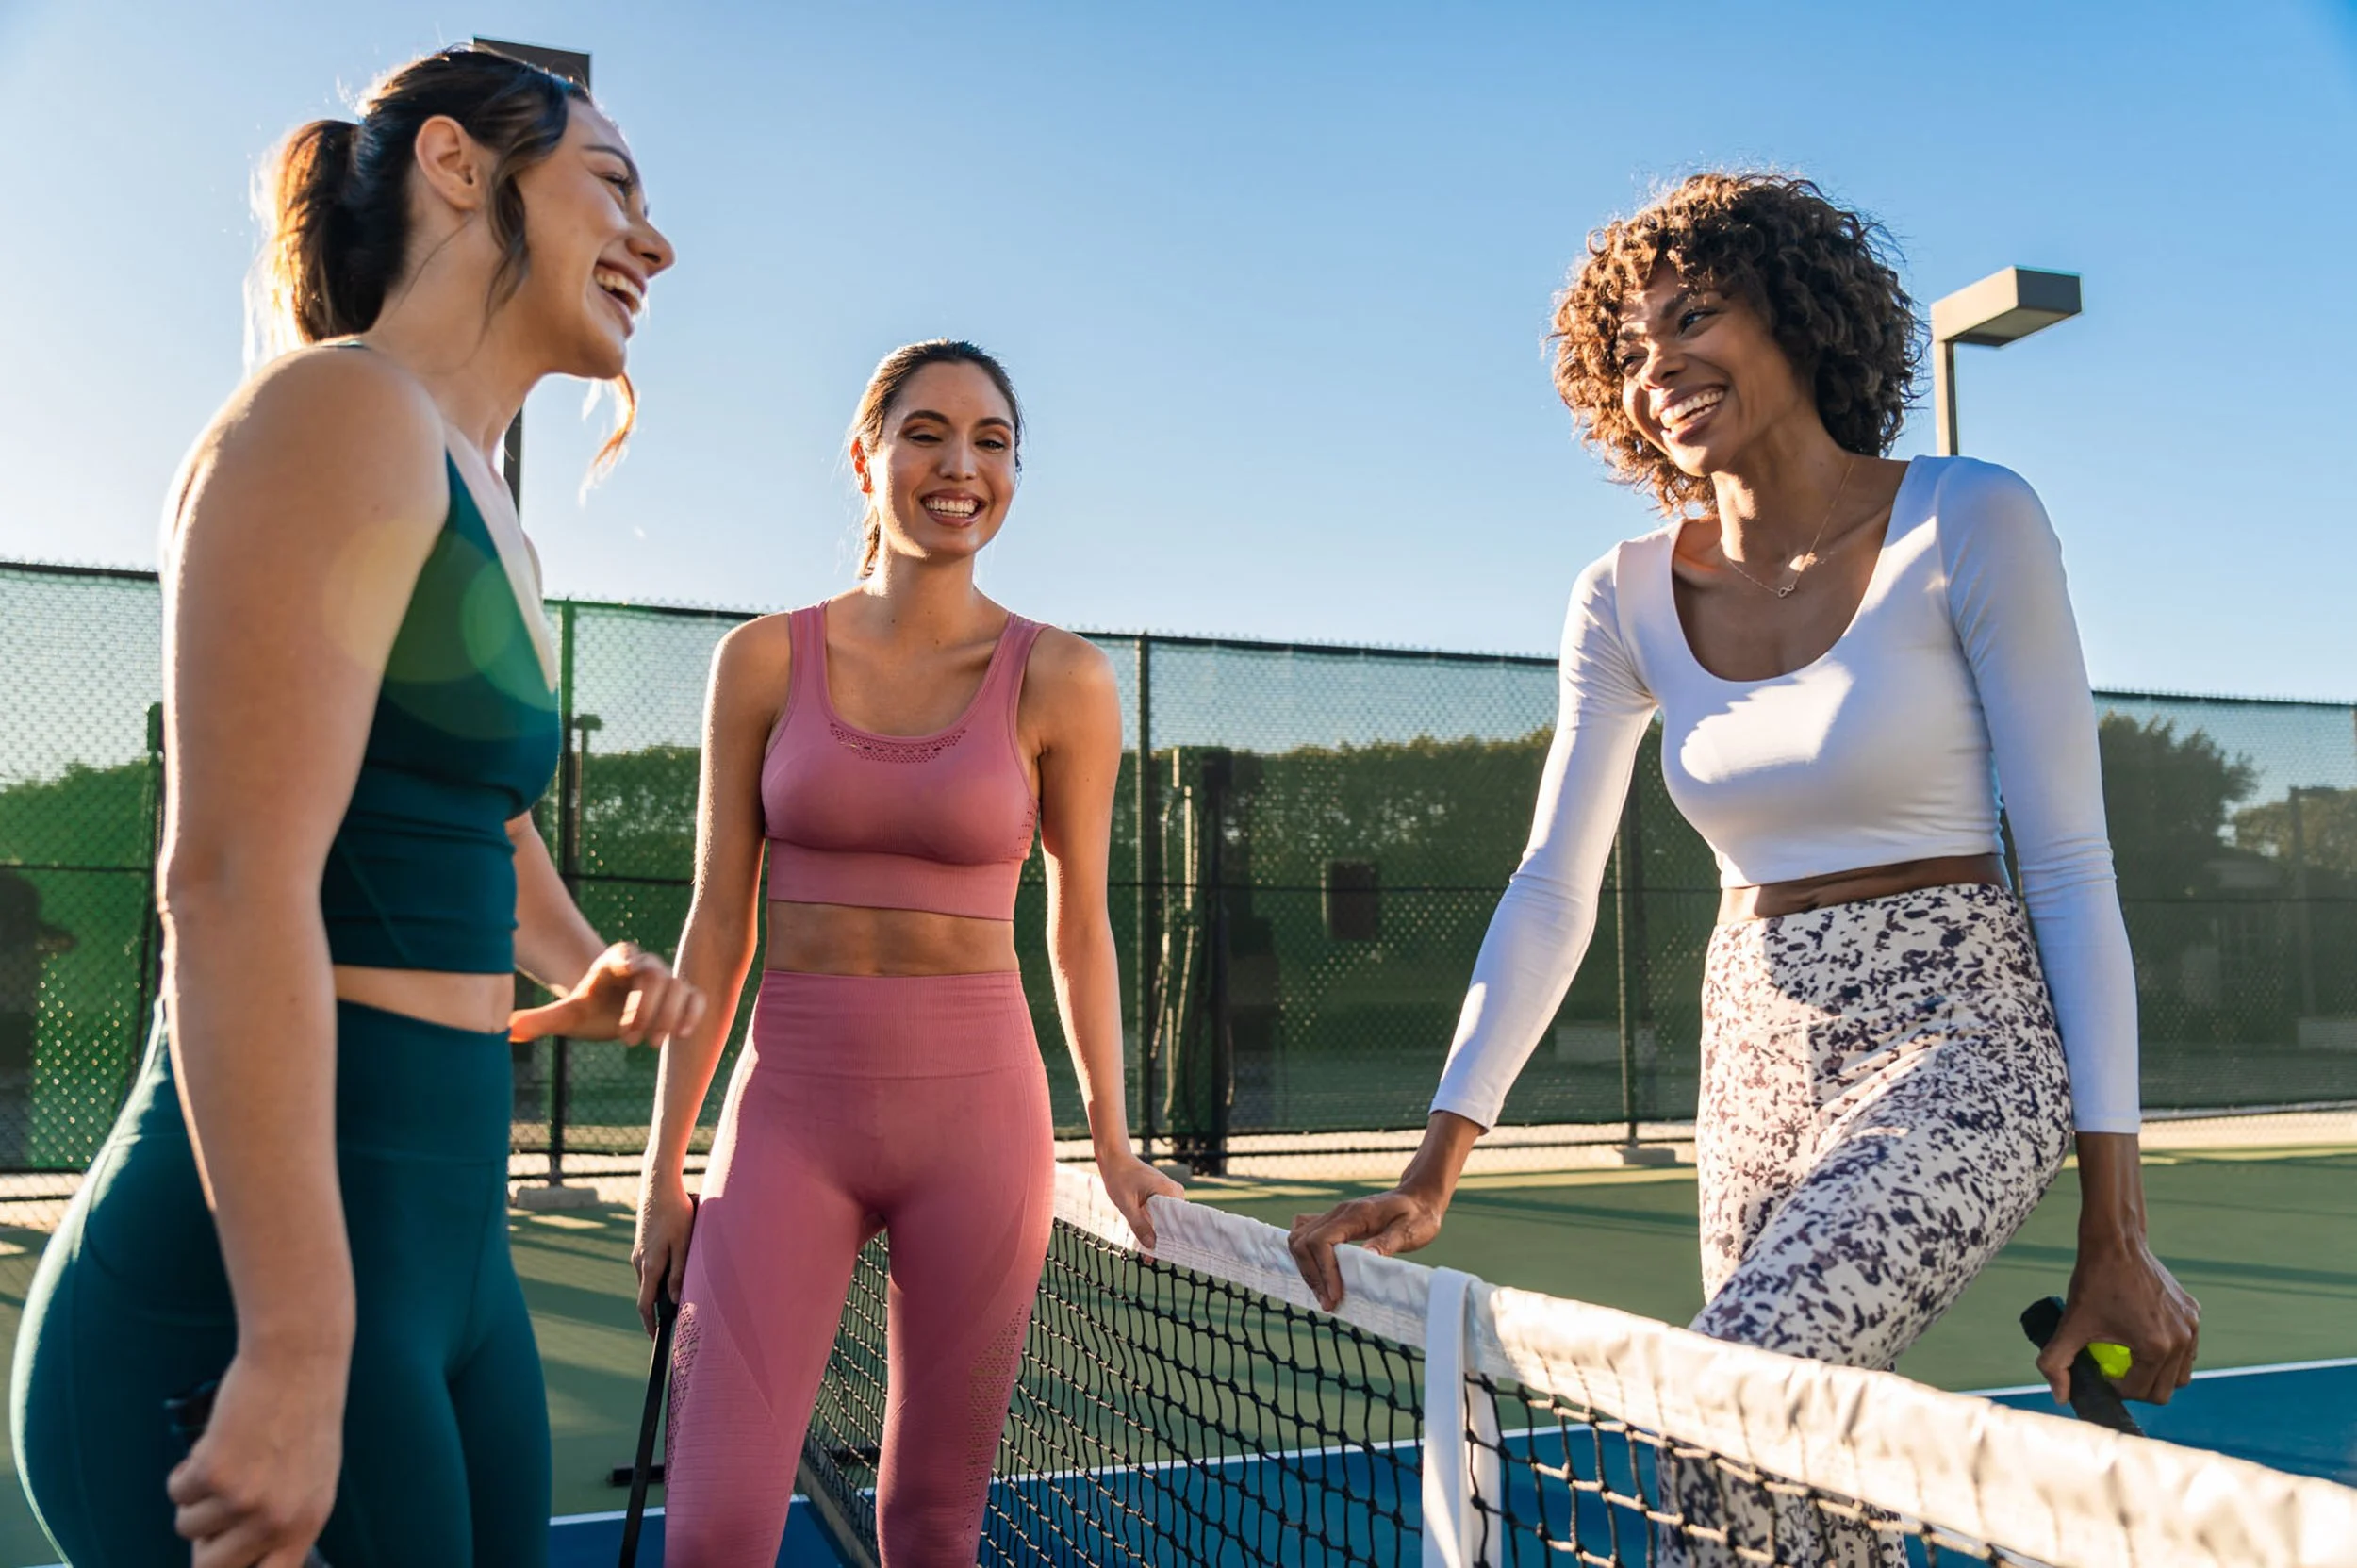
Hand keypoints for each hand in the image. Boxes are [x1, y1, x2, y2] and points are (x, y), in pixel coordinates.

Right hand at [166, 1347, 342, 1567]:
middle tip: (214, 1505)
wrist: (298, 1360)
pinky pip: (176, 1492)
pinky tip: (218, 1439)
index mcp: (307, 1523)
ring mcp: (244, 1500)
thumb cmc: (302, 1414)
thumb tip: (230, 1557)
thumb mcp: (309, 1478)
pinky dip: (186, 1468)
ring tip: (230, 1455)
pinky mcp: (213, 1475)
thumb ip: (279, 1521)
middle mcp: (278, 1520)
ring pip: (187, 1526)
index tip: (214, 1557)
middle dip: (202, 1542)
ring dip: (197, 1495)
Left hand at [510, 942, 705, 1048]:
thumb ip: (540, 1020)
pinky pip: (696, 998)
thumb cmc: (588, 1007)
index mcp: (617, 960)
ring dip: (669, 1017)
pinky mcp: (683, 994)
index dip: (631, 976)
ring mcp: (668, 978)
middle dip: (647, 1011)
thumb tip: (505, 1031)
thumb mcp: (566, 1014)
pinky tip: (681, 1035)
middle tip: (628, 1041)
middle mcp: (646, 964)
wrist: (611, 1006)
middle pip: (658, 978)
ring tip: (653, 1044)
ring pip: (680, 988)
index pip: (629, 960)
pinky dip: (692, 1014)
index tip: (627, 998)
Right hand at [632, 1175, 696, 1338]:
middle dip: (656, 1311)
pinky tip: (674, 1270)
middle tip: (672, 1324)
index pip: (645, 1306)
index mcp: (649, 1265)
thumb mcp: (683, 1244)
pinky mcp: (642, 1244)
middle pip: (647, 1295)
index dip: (649, 1325)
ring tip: (678, 1298)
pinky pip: (650, 1267)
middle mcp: (639, 1262)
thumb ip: (679, 1273)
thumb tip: (672, 1301)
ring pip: (649, 1280)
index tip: (655, 1339)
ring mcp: (638, 1253)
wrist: (658, 1186)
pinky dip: (659, 1276)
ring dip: (660, 1291)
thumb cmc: (676, 1213)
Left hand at [1097, 1152, 1183, 1251]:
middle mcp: (1174, 1192)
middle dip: (1168, 1240)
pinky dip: (1156, 1227)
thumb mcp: (1126, 1204)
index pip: (1181, 1219)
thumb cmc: (1119, 1177)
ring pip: (1169, 1220)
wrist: (1115, 1159)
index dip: (1177, 1238)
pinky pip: (1163, 1215)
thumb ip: (1139, 1225)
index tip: (1175, 1256)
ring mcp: (1170, 1194)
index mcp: (1169, 1191)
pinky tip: (1149, 1244)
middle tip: (1159, 1261)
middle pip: (1176, 1222)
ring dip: (1161, 1235)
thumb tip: (1152, 1246)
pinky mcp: (1163, 1196)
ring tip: (1153, 1257)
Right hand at [1287, 1186, 1446, 1311]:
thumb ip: (1387, 1243)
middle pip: (1302, 1241)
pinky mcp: (1334, 1222)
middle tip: (1328, 1302)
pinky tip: (1316, 1274)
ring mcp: (1333, 1216)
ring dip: (1306, 1268)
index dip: (1323, 1270)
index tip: (1335, 1295)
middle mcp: (1338, 1212)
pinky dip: (1304, 1257)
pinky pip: (1304, 1235)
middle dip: (1311, 1274)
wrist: (1419, 1197)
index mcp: (1355, 1214)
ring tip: (1323, 1294)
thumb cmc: (1418, 1215)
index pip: (1321, 1240)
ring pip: (1298, 1239)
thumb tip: (1367, 1258)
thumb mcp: (1411, 1230)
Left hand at [2038, 1233, 2199, 1405]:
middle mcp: (2182, 1340)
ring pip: (2180, 1374)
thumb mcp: (2070, 1325)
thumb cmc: (2094, 1283)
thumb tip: (2060, 1396)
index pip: (2138, 1392)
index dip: (2115, 1390)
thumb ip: (2055, 1362)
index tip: (2099, 1374)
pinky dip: (2169, 1354)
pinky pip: (2187, 1349)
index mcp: (2156, 1348)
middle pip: (2164, 1390)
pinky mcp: (2194, 1314)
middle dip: (2137, 1389)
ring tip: (2130, 1360)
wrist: (2116, 1244)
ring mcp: (2192, 1327)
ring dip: (2157, 1375)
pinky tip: (2143, 1340)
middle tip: (2114, 1372)